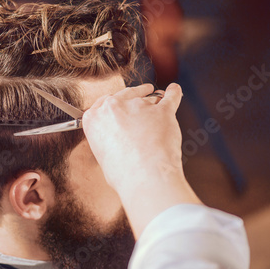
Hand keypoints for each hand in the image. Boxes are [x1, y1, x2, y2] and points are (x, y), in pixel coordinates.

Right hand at [83, 83, 200, 236]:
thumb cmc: (122, 173)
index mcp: (94, 118)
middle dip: (134, 96)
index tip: (118, 103)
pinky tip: (175, 91)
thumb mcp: (103, 155)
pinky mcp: (162, 110)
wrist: (144, 176)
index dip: (114, 103)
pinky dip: (174, 94)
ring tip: (159, 106)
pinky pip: (170, 97)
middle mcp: (113, 107)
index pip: (103, 102)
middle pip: (125, 94)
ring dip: (154, 102)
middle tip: (140, 99)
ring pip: (148, 99)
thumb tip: (120, 143)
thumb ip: (109, 140)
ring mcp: (138, 106)